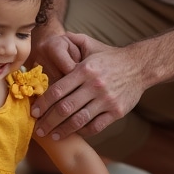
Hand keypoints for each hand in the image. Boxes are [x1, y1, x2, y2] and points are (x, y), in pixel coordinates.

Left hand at [31, 32, 145, 140]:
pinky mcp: (116, 112)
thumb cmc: (110, 57)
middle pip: (65, 108)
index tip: (34, 112)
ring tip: (53, 135)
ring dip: (63, 130)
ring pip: (79, 120)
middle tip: (39, 129)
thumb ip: (73, 40)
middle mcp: (94, 86)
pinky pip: (96, 126)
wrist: (139, 66)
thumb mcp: (92, 45)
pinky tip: (74, 133)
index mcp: (84, 70)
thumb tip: (57, 37)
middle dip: (49, 121)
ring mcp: (106, 100)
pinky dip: (83, 132)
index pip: (57, 90)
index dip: (43, 103)